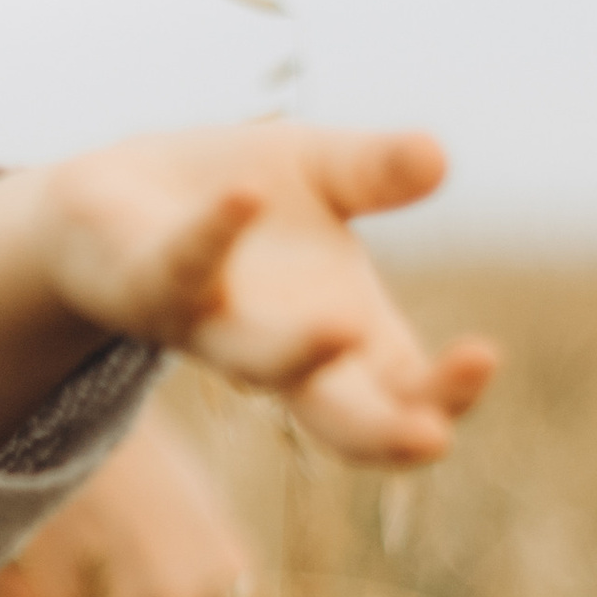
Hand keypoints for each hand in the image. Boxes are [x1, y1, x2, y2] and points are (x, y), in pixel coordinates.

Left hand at [34, 128, 495, 462]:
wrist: (113, 196)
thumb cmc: (231, 197)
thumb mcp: (321, 170)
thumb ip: (375, 172)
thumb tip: (435, 159)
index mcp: (343, 337)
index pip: (408, 393)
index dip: (447, 393)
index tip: (482, 357)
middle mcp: (278, 350)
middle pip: (343, 419)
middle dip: (387, 431)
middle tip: (431, 437)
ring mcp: (209, 326)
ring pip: (254, 362)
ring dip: (295, 352)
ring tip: (340, 327)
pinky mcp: (146, 287)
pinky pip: (182, 270)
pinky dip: (213, 236)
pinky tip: (242, 198)